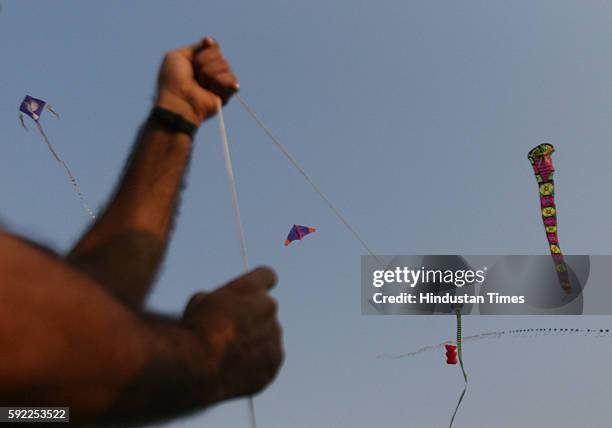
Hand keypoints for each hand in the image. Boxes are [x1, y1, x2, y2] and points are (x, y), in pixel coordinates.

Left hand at [156, 37, 238, 124]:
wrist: (180, 100)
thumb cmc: (173, 81)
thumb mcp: (177, 57)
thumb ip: (194, 48)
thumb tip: (209, 41)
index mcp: (199, 61)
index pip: (213, 46)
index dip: (208, 47)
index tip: (199, 53)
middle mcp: (210, 70)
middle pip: (218, 53)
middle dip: (203, 62)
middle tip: (194, 75)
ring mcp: (219, 81)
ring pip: (224, 64)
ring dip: (209, 74)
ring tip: (201, 86)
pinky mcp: (227, 92)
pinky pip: (232, 79)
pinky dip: (220, 83)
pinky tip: (211, 92)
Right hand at [182, 267, 282, 398]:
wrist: (200, 366)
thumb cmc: (194, 331)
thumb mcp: (199, 302)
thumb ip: (219, 299)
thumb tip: (222, 307)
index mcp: (251, 287)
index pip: (267, 276)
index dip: (261, 283)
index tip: (255, 293)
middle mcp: (268, 307)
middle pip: (266, 309)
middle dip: (253, 317)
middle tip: (231, 332)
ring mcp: (275, 334)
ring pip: (269, 335)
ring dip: (256, 341)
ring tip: (230, 356)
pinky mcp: (275, 359)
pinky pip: (270, 358)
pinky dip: (258, 363)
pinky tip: (238, 369)